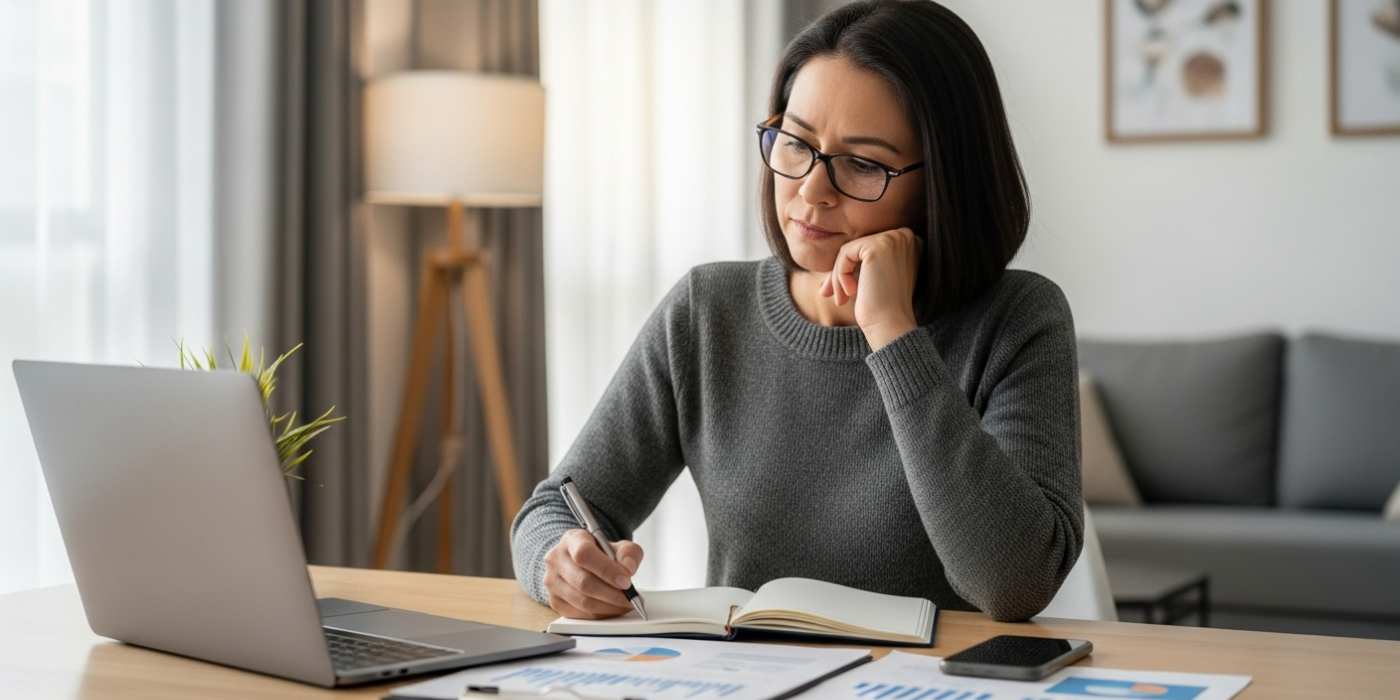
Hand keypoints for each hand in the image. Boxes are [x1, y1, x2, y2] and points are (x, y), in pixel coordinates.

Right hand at [542, 529, 643, 618]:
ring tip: (624, 604)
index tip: (626, 581)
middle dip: (612, 594)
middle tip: (630, 598)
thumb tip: (628, 569)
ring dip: (608, 607)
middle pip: (583, 581)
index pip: (584, 554)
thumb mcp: (619, 546)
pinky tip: (612, 609)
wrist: (584, 563)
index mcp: (572, 539)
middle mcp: (557, 559)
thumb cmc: (601, 554)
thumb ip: (629, 554)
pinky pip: (580, 614)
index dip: (606, 570)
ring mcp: (552, 581)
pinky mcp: (555, 600)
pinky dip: (600, 615)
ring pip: (582, 601)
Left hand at [819, 227, 921, 350]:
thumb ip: (860, 264)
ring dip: (838, 276)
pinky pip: (845, 253)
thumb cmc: (883, 308)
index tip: (843, 290)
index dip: (851, 268)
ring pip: (849, 250)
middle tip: (827, 294)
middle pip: (858, 247)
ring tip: (840, 300)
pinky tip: (849, 293)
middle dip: (840, 272)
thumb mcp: (874, 279)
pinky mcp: (877, 246)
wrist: (890, 325)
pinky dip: (840, 275)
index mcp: (909, 242)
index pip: (868, 248)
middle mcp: (905, 236)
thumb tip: (830, 271)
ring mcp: (893, 239)